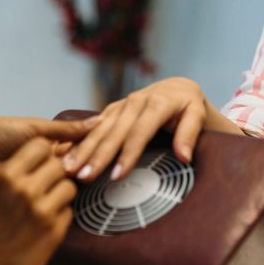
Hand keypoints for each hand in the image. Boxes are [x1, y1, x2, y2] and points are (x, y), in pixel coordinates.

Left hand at [0, 116, 95, 198]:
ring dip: (72, 176)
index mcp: (46, 140)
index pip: (76, 143)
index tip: (111, 144)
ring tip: (87, 174)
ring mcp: (37, 177)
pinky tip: (72, 189)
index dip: (91, 145)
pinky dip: (59, 190)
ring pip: (64, 178)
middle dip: (84, 161)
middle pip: (74, 162)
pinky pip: (50, 193)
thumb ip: (65, 129)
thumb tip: (98, 121)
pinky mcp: (29, 193)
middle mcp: (44, 159)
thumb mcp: (33, 128)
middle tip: (100, 162)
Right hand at [0, 138, 76, 264]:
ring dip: (62, 195)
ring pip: (70, 187)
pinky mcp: (55, 232)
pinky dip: (62, 217)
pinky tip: (46, 228)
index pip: (40, 145)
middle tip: (49, 188)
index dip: (46, 153)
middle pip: (59, 164)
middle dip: (57, 175)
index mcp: (6, 177)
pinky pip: (70, 212)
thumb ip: (15, 180)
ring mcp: (42, 210)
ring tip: (48, 208)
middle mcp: (25, 189)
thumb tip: (40, 165)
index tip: (44, 163)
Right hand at [61, 77, 214, 182]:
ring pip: (99, 129)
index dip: (127, 154)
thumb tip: (184, 156)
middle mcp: (135, 102)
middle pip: (114, 132)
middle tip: (83, 176)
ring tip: (69, 169)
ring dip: (82, 149)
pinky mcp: (112, 109)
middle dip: (97, 156)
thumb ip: (190, 134)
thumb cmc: (188, 106)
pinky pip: (93, 126)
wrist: (176, 88)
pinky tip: (65, 155)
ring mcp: (121, 105)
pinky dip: (79, 141)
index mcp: (157, 103)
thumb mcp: (198, 115)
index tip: (117, 176)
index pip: (139, 132)